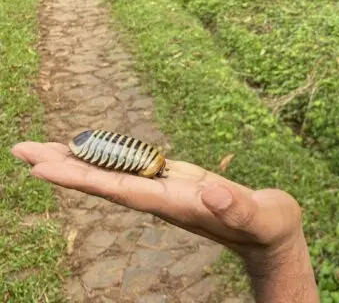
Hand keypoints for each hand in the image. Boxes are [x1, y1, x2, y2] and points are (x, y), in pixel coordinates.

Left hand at [10, 141, 302, 259]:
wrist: (272, 234)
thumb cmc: (268, 228)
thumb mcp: (260, 217)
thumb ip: (237, 208)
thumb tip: (212, 195)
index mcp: (175, 205)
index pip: (119, 189)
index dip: (81, 178)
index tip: (43, 169)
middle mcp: (163, 198)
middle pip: (104, 181)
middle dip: (63, 167)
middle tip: (21, 150)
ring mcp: (169, 190)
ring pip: (116, 172)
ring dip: (80, 160)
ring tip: (44, 147)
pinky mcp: (179, 182)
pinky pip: (137, 166)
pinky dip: (112, 155)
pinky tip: (96, 150)